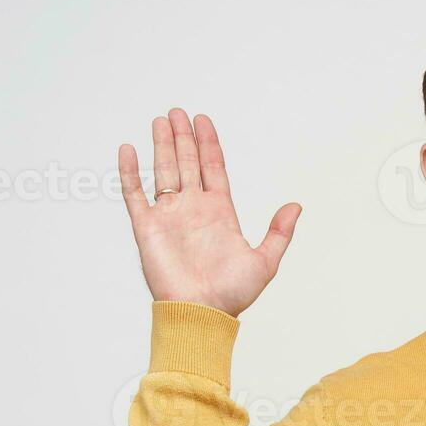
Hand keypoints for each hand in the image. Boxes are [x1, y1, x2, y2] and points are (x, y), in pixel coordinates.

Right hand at [119, 108, 300, 316]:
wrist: (201, 313)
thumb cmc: (231, 295)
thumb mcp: (265, 262)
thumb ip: (279, 233)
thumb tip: (296, 206)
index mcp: (219, 212)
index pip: (212, 168)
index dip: (208, 144)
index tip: (204, 121)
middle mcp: (193, 209)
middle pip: (186, 163)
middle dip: (183, 137)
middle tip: (178, 112)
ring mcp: (169, 216)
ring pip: (163, 171)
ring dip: (161, 145)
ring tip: (160, 121)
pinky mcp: (147, 228)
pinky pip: (135, 194)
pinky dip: (130, 172)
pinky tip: (129, 149)